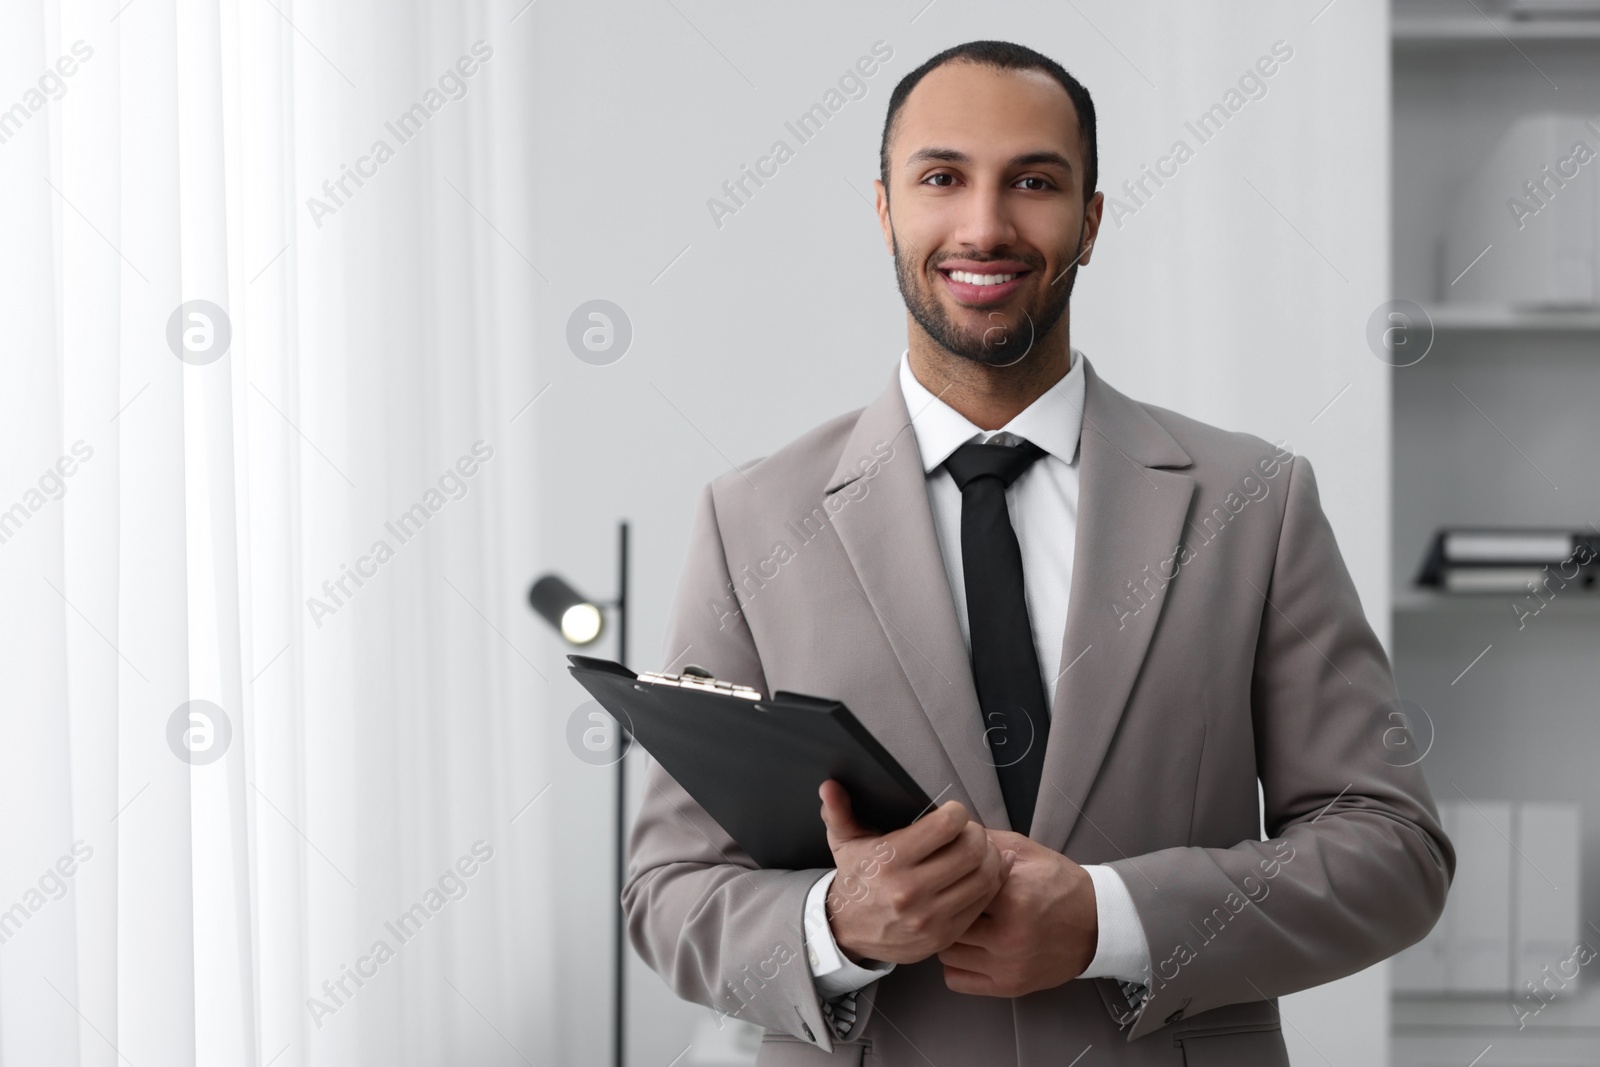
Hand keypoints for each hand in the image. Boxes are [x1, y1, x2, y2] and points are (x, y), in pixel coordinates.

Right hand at [818, 779, 1010, 965]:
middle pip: (971, 850)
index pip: (946, 826)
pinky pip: (982, 904)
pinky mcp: (943, 935)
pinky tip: (985, 872)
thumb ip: (838, 811)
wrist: (847, 931)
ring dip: (990, 858)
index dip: (957, 813)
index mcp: (889, 860)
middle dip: (978, 833)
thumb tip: (829, 786)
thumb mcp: (843, 842)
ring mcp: (929, 917)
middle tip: (971, 831)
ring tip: (981, 850)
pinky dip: (991, 884)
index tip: (953, 813)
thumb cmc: (855, 880)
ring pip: (984, 878)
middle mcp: (910, 890)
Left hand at [936, 829, 1096, 996]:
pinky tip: (968, 949)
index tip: (951, 876)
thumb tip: (951, 837)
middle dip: (945, 906)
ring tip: (962, 923)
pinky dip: (955, 965)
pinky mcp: (1008, 986)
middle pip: (946, 920)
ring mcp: (1007, 966)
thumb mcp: (1028, 851)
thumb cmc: (1061, 885)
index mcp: (1013, 896)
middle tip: (952, 900)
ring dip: (948, 936)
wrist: (1097, 924)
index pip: (957, 885)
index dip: (950, 878)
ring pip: (946, 952)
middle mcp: (1008, 935)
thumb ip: (988, 842)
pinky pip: (956, 980)